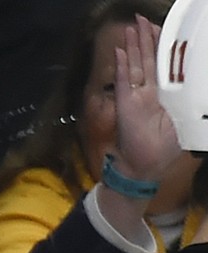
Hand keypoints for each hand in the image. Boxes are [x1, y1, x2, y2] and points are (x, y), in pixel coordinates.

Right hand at [113, 14, 181, 180]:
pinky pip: (123, 81)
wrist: (145, 165)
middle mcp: (148, 92)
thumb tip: (201, 86)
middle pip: (146, 60)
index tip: (159, 28)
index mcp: (163, 94)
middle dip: (144, 39)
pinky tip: (120, 52)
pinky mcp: (125, 105)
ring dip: (133, 47)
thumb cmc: (164, 147)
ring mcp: (135, 97)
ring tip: (130, 28)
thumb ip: (189, 104)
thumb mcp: (185, 120)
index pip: (161, 65)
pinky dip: (121, 67)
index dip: (160, 46)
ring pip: (135, 66)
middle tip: (140, 20)